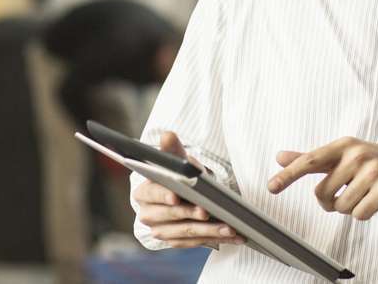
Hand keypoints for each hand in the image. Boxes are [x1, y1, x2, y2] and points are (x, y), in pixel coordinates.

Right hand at [132, 131, 243, 248]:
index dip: (164, 196)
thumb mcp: (177, 161)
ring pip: (186, 232)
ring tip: (229, 227)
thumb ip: (172, 150)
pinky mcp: (176, 242)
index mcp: (144, 193)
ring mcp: (161, 231)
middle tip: (208, 212)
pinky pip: (196, 242)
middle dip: (191, 214)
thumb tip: (168, 135)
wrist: (183, 195)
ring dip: (209, 231)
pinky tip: (233, 236)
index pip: (152, 194)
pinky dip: (216, 238)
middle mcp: (149, 215)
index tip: (176, 197)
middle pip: (172, 215)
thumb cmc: (179, 176)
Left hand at [267, 137, 377, 220]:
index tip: (272, 186)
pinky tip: (370, 201)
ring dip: (347, 207)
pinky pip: (360, 214)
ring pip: (342, 207)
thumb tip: (279, 157)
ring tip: (360, 194)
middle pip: (323, 194)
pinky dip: (362, 213)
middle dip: (330, 200)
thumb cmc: (362, 161)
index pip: (310, 161)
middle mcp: (357, 155)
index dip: (289, 174)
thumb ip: (308, 159)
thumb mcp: (336, 156)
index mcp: (342, 146)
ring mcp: (373, 171)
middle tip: (343, 191)